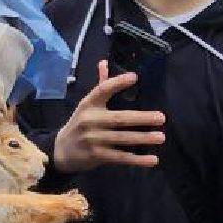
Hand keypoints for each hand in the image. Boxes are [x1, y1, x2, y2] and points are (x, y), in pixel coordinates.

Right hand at [51, 61, 167, 172]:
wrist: (60, 151)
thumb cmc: (80, 124)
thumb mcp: (87, 105)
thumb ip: (100, 86)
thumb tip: (104, 62)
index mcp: (88, 104)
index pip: (102, 90)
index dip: (117, 83)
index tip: (135, 77)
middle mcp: (89, 120)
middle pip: (118, 118)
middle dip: (141, 118)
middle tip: (161, 118)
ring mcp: (92, 139)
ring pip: (122, 139)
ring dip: (143, 138)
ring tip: (160, 137)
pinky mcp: (96, 156)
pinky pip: (120, 157)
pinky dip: (136, 159)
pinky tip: (152, 160)